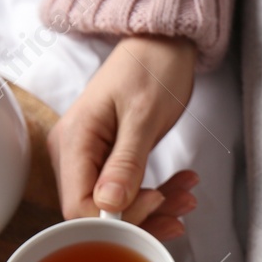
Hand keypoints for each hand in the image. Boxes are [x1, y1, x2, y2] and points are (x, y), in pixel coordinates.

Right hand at [47, 34, 198, 238]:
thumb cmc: (152, 67)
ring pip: (117, 203)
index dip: (117, 217)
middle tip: (180, 209)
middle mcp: (73, 151)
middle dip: (142, 216)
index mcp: (74, 140)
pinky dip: (157, 194)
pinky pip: (128, 190)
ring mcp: (90, 156)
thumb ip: (126, 163)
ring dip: (155, 208)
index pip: (80, 205)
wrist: (162, 44)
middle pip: (97, 209)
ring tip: (188, 197)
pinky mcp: (108, 158)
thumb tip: (110, 203)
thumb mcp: (143, 116)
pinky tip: (181, 187)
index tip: (155, 204)